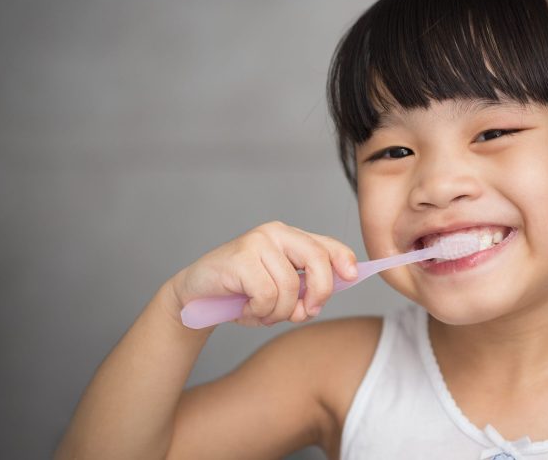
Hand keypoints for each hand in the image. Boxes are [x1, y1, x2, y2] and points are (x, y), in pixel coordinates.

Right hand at [167, 221, 356, 326]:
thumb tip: (320, 300)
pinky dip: (259, 312)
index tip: (352, 277)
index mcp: (290, 238)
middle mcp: (275, 233)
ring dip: (278, 312)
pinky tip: (246, 310)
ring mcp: (257, 242)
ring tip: (260, 312)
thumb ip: (303, 292)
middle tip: (305, 313)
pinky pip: (267, 295)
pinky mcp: (241, 258)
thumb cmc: (241, 295)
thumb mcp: (279, 293)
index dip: (343, 260)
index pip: (326, 245)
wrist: (196, 297)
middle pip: (317, 260)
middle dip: (319, 293)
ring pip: (290, 287)